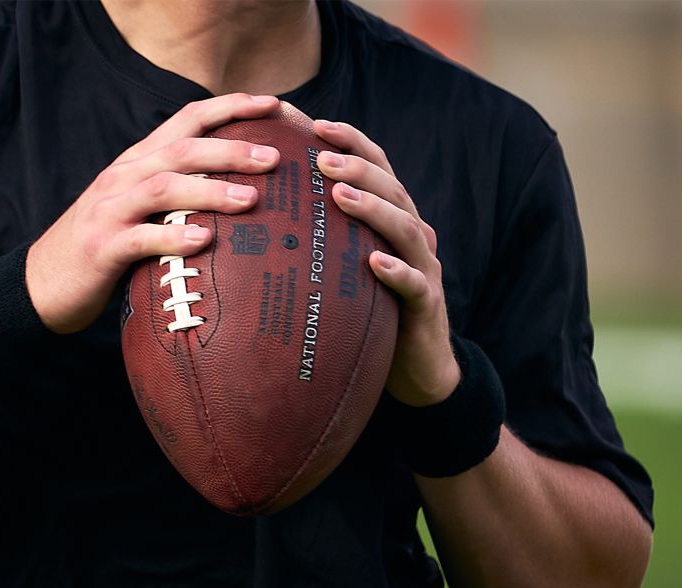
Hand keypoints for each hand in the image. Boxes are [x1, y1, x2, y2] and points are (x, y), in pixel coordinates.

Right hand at [27, 93, 281, 333]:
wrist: (42, 284)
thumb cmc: (102, 248)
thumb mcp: (137, 208)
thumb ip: (176, 193)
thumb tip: (240, 191)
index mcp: (136, 162)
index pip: (186, 120)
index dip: (229, 108)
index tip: (273, 105)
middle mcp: (123, 178)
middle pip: (181, 150)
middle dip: (230, 150)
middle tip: (274, 158)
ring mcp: (109, 211)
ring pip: (163, 188)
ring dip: (210, 191)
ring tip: (250, 199)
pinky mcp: (101, 248)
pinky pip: (141, 239)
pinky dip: (173, 237)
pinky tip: (204, 241)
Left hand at [311, 120, 460, 406]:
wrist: (416, 370)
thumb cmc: (368, 314)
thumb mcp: (340, 268)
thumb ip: (316, 238)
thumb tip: (255, 213)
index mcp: (390, 220)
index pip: (376, 168)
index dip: (350, 141)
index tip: (313, 123)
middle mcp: (411, 236)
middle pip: (391, 188)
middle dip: (356, 166)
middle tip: (319, 157)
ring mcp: (424, 269)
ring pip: (404, 228)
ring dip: (373, 208)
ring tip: (339, 194)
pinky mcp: (427, 307)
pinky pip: (414, 285)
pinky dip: (396, 271)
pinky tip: (374, 263)